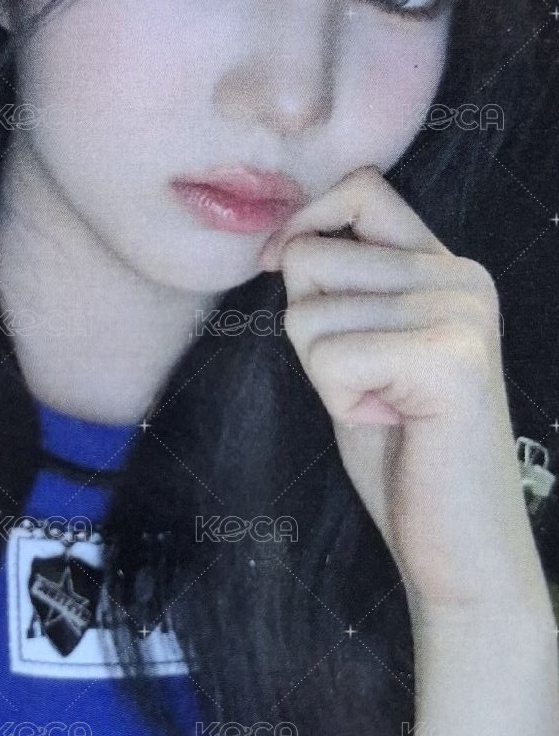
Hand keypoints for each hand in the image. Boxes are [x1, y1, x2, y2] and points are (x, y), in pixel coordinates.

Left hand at [258, 165, 549, 617]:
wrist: (460, 546)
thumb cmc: (405, 452)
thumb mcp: (365, 349)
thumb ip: (342, 290)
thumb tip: (279, 245)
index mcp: (446, 267)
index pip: (359, 189)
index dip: (303, 221)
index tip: (274, 266)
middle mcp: (461, 276)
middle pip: (310, 257)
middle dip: (308, 329)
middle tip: (367, 382)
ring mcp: (460, 313)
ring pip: (307, 312)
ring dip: (324, 374)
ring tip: (384, 407)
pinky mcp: (448, 359)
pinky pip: (327, 356)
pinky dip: (337, 399)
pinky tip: (390, 423)